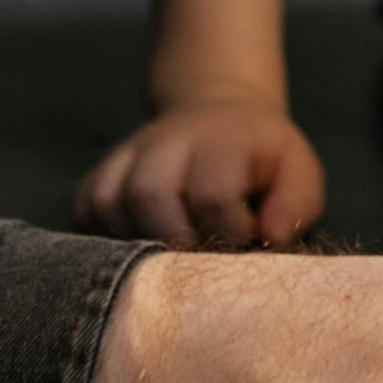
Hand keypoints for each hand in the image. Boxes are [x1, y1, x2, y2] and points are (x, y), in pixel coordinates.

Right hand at [75, 98, 328, 247]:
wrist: (216, 120)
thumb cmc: (262, 161)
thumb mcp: (298, 172)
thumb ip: (295, 204)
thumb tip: (271, 238)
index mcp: (219, 138)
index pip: (212, 194)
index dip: (231, 232)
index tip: (247, 240)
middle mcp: (163, 140)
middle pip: (150, 195)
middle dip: (178, 243)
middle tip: (202, 261)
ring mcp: (123, 157)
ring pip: (109, 205)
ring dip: (141, 244)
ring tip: (173, 257)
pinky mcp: (95, 179)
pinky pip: (84, 215)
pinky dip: (105, 242)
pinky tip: (141, 250)